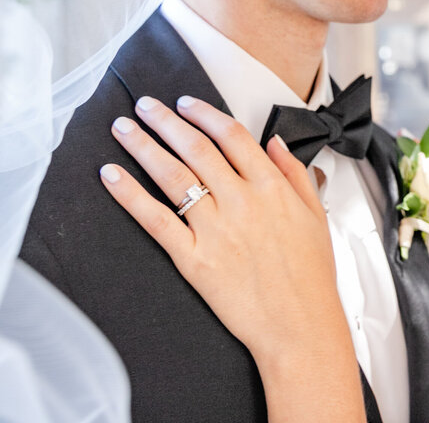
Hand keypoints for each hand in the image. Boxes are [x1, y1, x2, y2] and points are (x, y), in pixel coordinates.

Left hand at [100, 95, 351, 377]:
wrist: (300, 324)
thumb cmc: (311, 276)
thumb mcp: (316, 216)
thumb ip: (296, 174)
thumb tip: (276, 142)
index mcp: (273, 188)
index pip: (233, 136)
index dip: (206, 114)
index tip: (187, 102)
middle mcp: (242, 201)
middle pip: (197, 148)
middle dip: (167, 121)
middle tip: (146, 104)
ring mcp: (216, 229)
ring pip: (173, 175)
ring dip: (144, 146)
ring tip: (123, 127)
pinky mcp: (194, 259)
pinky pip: (155, 220)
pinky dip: (130, 195)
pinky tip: (112, 175)